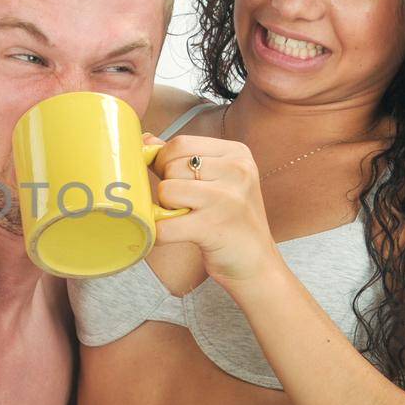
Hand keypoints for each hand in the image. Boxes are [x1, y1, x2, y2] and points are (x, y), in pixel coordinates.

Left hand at [143, 133, 282, 286]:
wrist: (257, 264)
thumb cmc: (231, 220)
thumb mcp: (217, 180)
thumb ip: (182, 158)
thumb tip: (147, 140)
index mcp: (237, 153)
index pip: (181, 143)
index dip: (165, 161)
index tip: (175, 180)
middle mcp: (237, 171)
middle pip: (171, 165)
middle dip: (167, 186)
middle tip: (184, 204)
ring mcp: (227, 199)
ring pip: (166, 190)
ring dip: (166, 209)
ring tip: (186, 218)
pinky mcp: (214, 227)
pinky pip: (165, 226)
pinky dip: (160, 233)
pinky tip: (175, 235)